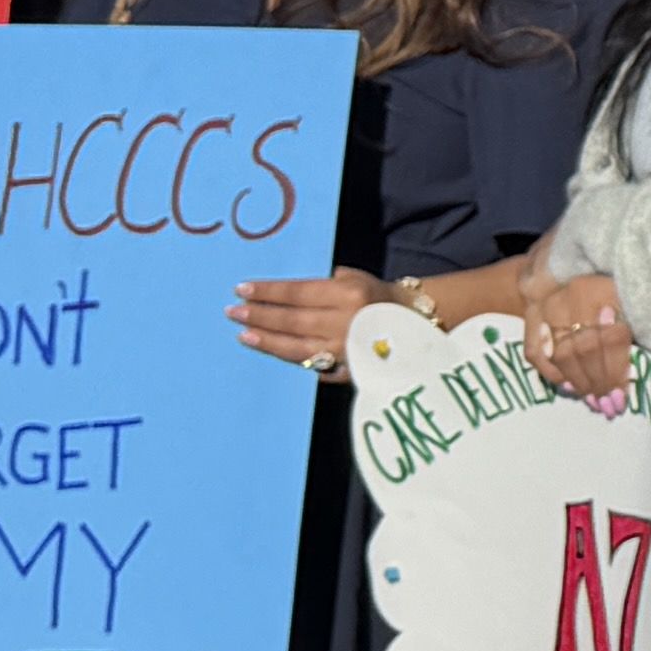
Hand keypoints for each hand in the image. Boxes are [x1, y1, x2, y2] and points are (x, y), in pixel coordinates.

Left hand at [232, 269, 402, 373]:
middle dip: (260, 316)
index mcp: (348, 294)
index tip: (241, 289)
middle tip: (233, 312)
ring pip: (297, 348)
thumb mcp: (355, 278)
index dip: (268, 291)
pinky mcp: (349, 371)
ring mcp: (346, 351)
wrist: (417, 323)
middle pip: (292, 320)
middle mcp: (346, 322)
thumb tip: (283, 293)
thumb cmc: (379, 295)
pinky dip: (290, 359)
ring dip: (267, 341)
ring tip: (243, 335)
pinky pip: (312, 366)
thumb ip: (322, 284)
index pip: (297, 293)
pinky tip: (272, 352)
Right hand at [516, 269, 632, 398]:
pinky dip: (551, 372)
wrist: (571, 249)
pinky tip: (568, 386)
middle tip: (609, 405)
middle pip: (585, 349)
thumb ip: (636, 319)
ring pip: (561, 353)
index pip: (611, 336)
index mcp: (603, 284)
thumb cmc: (612, 273)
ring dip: (579, 383)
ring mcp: (545, 303)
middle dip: (598, 382)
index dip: (617, 370)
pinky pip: (534, 350)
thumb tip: (638, 363)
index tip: (623, 396)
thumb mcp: (630, 290)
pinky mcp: (529, 312)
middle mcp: (571, 292)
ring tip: (594, 400)